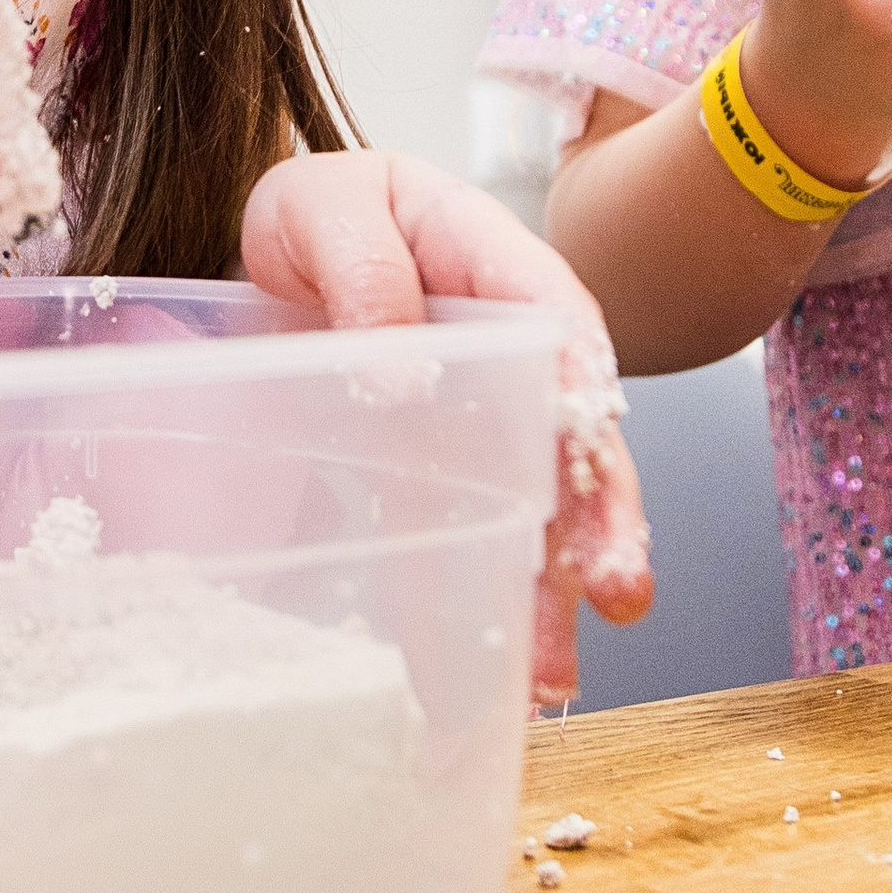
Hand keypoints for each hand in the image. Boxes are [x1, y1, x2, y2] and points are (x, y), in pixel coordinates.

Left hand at [241, 150, 652, 708]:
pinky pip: (463, 547)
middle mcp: (512, 358)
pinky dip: (467, 614)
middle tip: (616, 595)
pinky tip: (468, 685)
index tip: (599, 443)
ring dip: (543, 598)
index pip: (563, 325)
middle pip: (570, 441)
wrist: (274, 253)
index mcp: (497, 267)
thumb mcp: (325, 207)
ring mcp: (480, 426)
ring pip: (529, 515)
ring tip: (548, 681)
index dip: (586, 387)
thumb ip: (366, 267)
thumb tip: (403, 371)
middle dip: (598, 523)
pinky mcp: (437, 480)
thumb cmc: (319, 212)